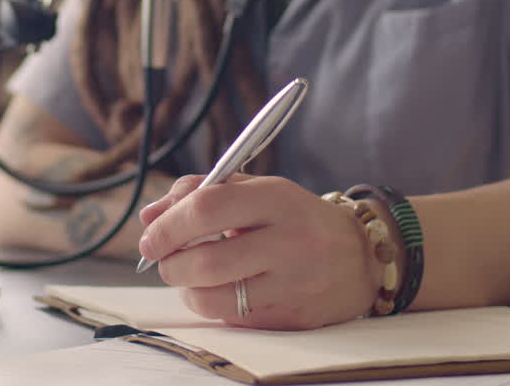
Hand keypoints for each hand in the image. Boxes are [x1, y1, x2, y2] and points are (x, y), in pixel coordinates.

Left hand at [137, 174, 379, 329]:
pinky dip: (213, 306)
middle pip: (204, 262)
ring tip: (192, 276)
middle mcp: (288, 242)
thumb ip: (200, 192)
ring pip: (212, 299)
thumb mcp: (256, 190)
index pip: (206, 208)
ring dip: (187, 290)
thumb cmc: (295, 219)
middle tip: (167, 260)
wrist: (361, 259)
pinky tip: (223, 291)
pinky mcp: (290, 319)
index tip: (150, 236)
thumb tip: (149, 217)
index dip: (167, 225)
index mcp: (276, 199)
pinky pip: (231, 319)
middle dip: (170, 264)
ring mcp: (292, 285)